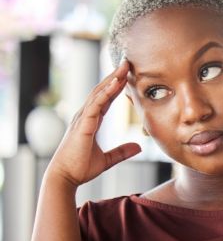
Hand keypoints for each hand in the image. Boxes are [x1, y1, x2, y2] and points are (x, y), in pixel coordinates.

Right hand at [47, 60, 140, 186]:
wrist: (65, 177)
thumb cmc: (80, 167)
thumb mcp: (107, 159)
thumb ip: (121, 152)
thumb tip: (138, 147)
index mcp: (91, 121)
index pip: (105, 99)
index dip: (116, 86)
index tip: (127, 75)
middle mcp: (85, 116)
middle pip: (102, 91)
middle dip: (115, 76)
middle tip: (128, 63)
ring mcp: (82, 118)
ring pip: (99, 94)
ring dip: (112, 79)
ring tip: (124, 67)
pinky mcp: (83, 125)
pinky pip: (95, 105)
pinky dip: (105, 93)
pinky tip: (115, 84)